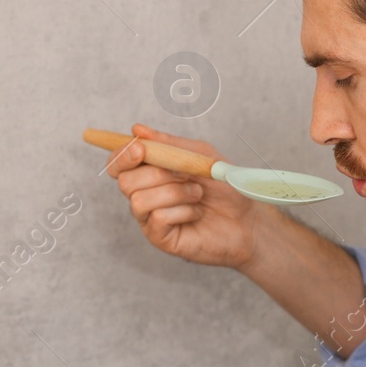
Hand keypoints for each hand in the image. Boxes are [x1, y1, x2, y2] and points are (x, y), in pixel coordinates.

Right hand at [107, 124, 273, 268]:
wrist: (247, 219)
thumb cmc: (223, 188)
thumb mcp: (199, 156)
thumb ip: (169, 144)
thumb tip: (138, 129)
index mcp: (149, 173)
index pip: (118, 163)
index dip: (122, 155)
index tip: (140, 149)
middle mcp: (144, 195)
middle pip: (125, 181)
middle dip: (157, 173)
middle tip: (186, 174)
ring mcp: (150, 218)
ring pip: (139, 200)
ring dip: (174, 192)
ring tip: (197, 194)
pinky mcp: (160, 238)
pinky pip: (157, 218)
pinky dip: (183, 211)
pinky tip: (197, 213)